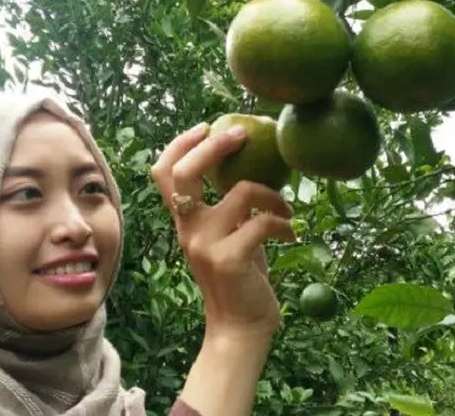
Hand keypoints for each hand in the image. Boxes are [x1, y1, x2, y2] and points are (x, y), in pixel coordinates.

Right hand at [151, 122, 295, 340]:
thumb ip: (229, 208)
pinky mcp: (229, 259)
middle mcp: (188, 230)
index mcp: (186, 222)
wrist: (241, 328)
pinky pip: (263, 222)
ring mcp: (206, 245)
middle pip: (184, 173)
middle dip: (214, 147)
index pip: (164, 174)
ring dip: (273, 196)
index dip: (181, 144)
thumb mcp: (229, 237)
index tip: (208, 126)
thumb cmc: (241, 279)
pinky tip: (291, 234)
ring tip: (287, 212)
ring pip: (241, 192)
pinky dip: (284, 223)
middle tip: (243, 136)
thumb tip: (250, 168)